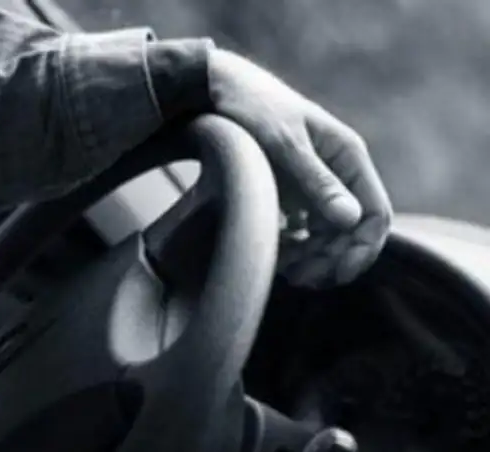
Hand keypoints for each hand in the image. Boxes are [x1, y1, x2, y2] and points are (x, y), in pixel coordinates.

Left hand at [208, 49, 392, 287]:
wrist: (218, 89)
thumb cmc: (253, 108)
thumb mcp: (283, 144)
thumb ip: (316, 181)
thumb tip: (351, 219)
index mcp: (348, 156)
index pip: (375, 214)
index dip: (362, 250)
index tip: (335, 274)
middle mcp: (338, 171)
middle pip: (353, 231)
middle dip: (332, 259)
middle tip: (298, 277)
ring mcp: (316, 182)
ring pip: (329, 235)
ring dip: (313, 257)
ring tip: (284, 269)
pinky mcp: (293, 190)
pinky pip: (306, 229)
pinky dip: (295, 246)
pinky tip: (276, 254)